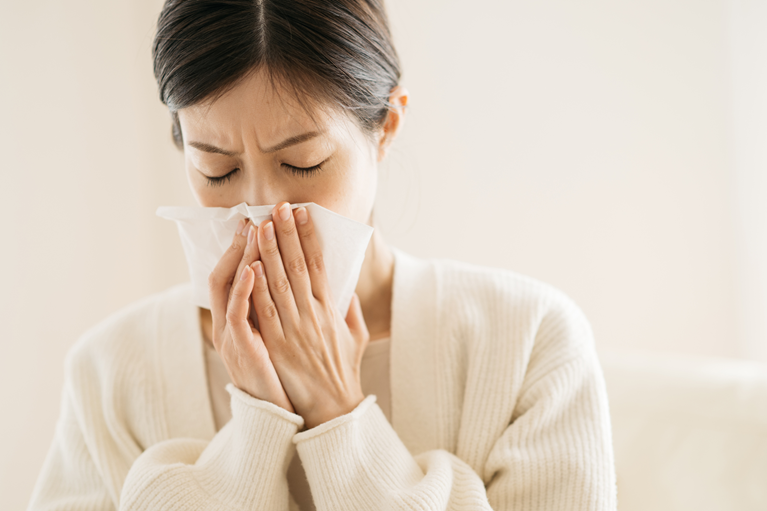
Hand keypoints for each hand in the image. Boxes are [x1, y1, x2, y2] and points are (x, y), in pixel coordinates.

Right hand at [208, 218, 294, 412]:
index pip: (247, 273)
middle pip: (237, 273)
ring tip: (256, 230)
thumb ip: (295, 313)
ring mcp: (235, 335)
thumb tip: (320, 289)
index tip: (268, 223)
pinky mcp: (241, 348)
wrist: (281, 413)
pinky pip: (237, 315)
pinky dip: (243, 291)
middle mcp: (236, 322)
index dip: (255, 247)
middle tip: (257, 215)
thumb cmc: (288, 378)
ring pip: (235, 287)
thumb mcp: (286, 341)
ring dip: (245, 257)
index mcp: (248, 317)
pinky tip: (252, 270)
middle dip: (248, 243)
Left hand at [249, 202, 369, 428]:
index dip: (309, 236)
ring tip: (261, 225)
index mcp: (331, 308)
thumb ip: (349, 310)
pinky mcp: (274, 344)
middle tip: (278, 207)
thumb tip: (344, 287)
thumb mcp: (357, 336)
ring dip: (267, 251)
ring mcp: (291, 328)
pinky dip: (254, 285)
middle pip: (295, 265)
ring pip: (276, 281)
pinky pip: (261, 309)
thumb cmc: (343, 371)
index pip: (318, 264)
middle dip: (286, 233)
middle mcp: (311, 313)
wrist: (331, 407)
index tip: (303, 213)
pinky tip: (248, 263)